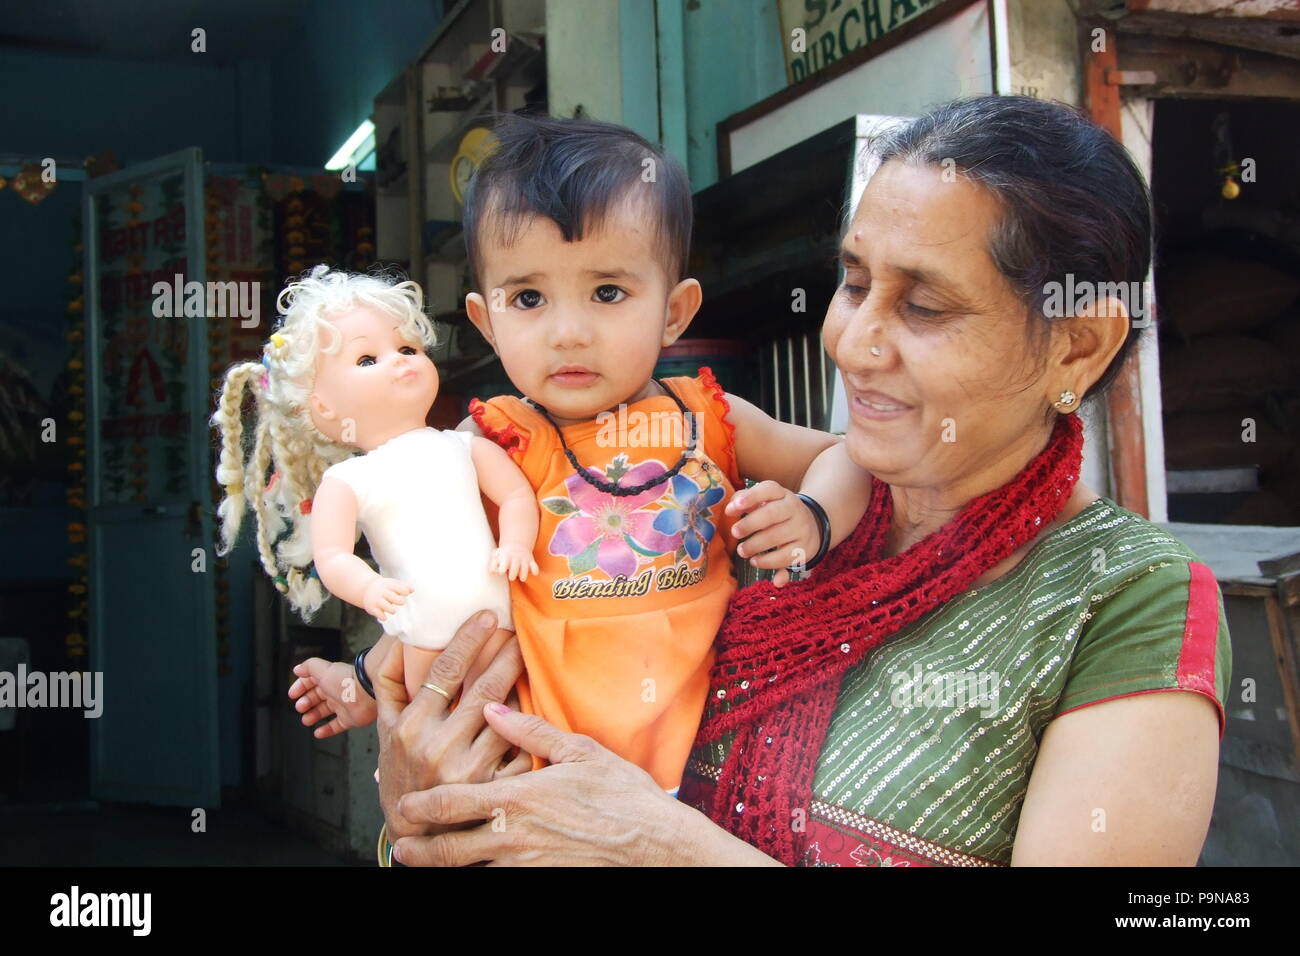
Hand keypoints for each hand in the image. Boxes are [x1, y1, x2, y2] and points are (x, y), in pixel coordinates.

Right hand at [288, 657, 376, 737]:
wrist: (367, 694)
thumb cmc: (346, 681)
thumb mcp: (323, 669)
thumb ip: (309, 667)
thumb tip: (297, 669)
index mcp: (329, 679)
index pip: (311, 682)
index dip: (300, 687)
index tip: (292, 694)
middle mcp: (335, 692)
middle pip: (317, 697)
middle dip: (306, 702)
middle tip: (300, 707)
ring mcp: (342, 705)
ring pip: (324, 712)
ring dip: (313, 716)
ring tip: (306, 720)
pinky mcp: (349, 719)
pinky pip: (336, 726)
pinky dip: (326, 730)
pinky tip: (318, 733)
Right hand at [363, 576, 411, 620]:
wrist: (367, 588)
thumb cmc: (385, 588)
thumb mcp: (393, 584)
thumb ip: (404, 587)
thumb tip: (413, 590)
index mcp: (389, 585)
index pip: (399, 588)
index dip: (404, 591)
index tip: (406, 593)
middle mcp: (382, 592)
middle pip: (393, 597)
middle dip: (399, 601)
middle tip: (401, 602)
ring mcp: (376, 600)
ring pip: (386, 606)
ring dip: (392, 610)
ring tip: (393, 610)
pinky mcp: (372, 608)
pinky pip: (379, 614)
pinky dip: (383, 617)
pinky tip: (385, 616)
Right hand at [375, 609, 527, 839]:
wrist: (416, 831)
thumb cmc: (401, 771)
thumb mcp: (383, 728)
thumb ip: (389, 681)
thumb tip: (401, 636)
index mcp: (412, 727)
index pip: (446, 672)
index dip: (469, 639)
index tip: (487, 616)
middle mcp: (440, 748)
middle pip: (486, 688)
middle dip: (507, 654)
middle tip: (522, 631)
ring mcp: (470, 770)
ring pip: (509, 716)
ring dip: (520, 688)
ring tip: (527, 666)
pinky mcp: (495, 788)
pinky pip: (521, 746)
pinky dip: (527, 727)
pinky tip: (532, 710)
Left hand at [390, 706, 694, 865]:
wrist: (654, 843)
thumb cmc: (622, 794)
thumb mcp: (580, 751)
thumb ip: (530, 732)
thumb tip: (494, 709)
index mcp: (519, 798)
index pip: (454, 802)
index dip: (423, 806)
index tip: (404, 804)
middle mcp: (514, 836)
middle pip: (450, 848)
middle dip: (420, 848)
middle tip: (401, 845)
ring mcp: (526, 864)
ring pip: (470, 870)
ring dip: (445, 867)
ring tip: (426, 864)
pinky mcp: (541, 879)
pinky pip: (499, 881)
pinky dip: (481, 876)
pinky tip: (474, 871)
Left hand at [489, 544, 538, 580]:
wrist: (516, 544)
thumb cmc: (503, 555)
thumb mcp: (496, 556)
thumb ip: (492, 565)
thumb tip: (493, 572)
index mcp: (506, 557)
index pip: (502, 567)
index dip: (501, 570)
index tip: (502, 571)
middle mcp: (515, 558)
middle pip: (514, 571)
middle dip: (512, 575)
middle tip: (511, 576)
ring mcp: (524, 560)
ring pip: (525, 571)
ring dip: (523, 576)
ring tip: (521, 577)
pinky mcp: (531, 562)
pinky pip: (535, 569)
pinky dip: (534, 571)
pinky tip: (532, 571)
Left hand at [725, 480, 820, 587]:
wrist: (811, 526)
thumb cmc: (776, 513)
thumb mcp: (764, 501)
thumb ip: (743, 501)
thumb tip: (730, 510)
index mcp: (781, 494)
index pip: (768, 489)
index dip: (751, 496)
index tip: (736, 506)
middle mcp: (794, 508)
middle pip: (772, 513)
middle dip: (750, 523)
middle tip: (734, 532)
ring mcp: (802, 528)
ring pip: (777, 537)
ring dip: (755, 545)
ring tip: (741, 551)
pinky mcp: (805, 548)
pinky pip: (785, 557)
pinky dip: (768, 562)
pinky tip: (755, 561)